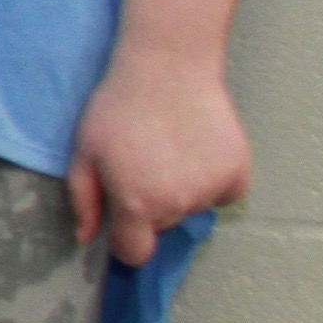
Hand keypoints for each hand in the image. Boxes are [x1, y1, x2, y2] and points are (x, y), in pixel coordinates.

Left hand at [69, 47, 247, 266]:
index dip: (125, 240)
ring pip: (191, 208)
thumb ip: (84, 202)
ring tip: (169, 149)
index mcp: (138, 205)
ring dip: (181, 190)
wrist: (167, 69)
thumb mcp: (83, 155)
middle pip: (162, 226)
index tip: (123, 220)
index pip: (135, 253)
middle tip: (143, 164)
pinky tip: (196, 151)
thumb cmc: (116, 110)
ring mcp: (212, 190)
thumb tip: (87, 238)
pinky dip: (212, 181)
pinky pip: (222, 194)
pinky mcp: (239, 173)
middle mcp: (179, 205)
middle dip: (150, 205)